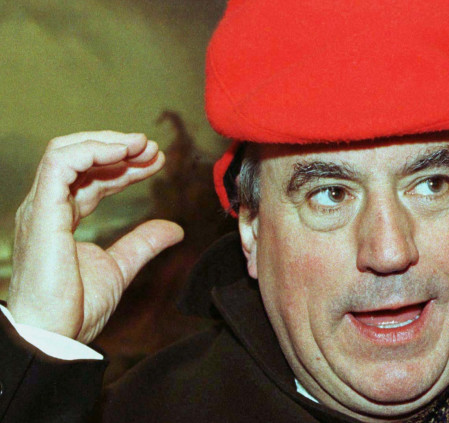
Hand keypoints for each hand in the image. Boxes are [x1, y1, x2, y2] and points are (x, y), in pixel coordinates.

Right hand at [7, 131, 183, 342]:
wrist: (53, 336)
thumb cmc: (74, 308)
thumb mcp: (119, 267)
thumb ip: (142, 244)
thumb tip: (174, 230)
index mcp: (60, 217)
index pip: (92, 177)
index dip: (125, 166)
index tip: (157, 162)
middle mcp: (47, 207)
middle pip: (79, 159)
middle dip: (118, 148)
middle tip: (153, 149)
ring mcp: (41, 207)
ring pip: (66, 151)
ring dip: (107, 143)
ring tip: (142, 145)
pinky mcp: (41, 212)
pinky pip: (60, 164)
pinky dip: (93, 151)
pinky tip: (123, 154)